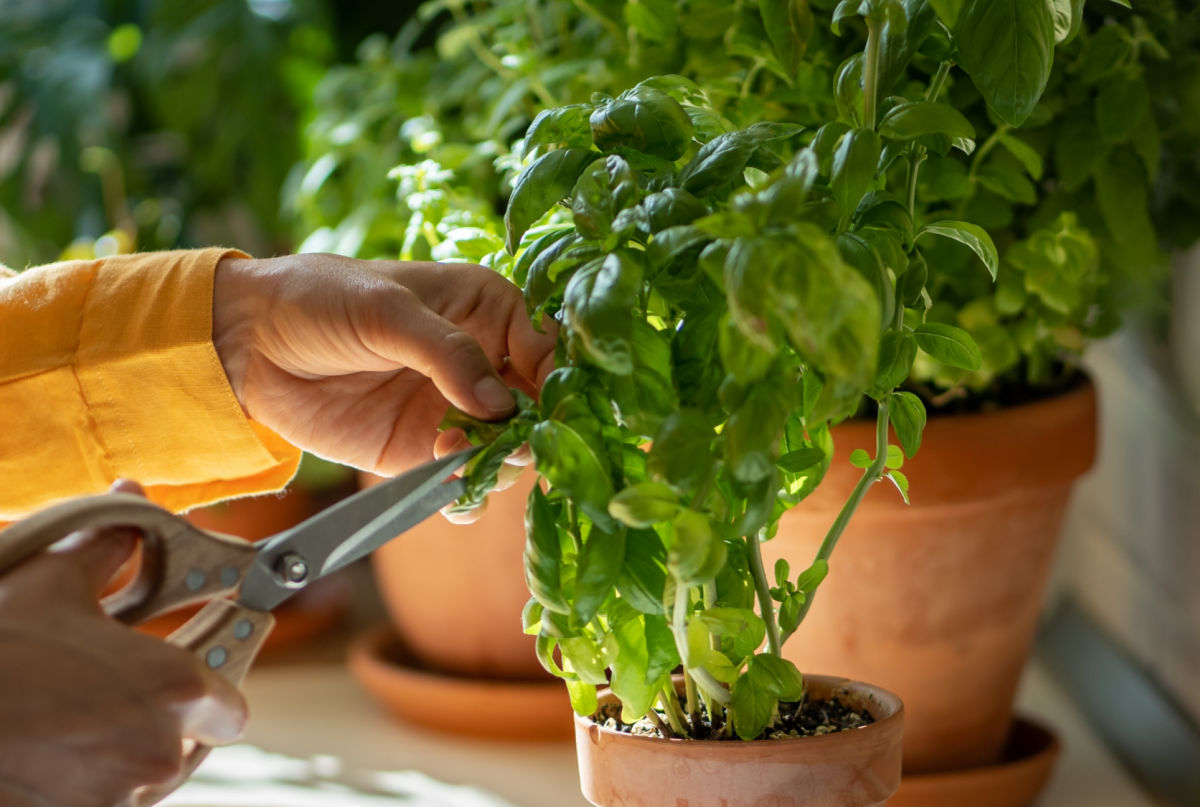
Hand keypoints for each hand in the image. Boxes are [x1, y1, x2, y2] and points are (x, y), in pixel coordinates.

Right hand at [0, 481, 245, 806]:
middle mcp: (156, 752)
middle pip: (193, 746)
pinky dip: (89, 779)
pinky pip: (103, 802)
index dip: (216, 689)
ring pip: (148, 779)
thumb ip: (109, 544)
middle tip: (138, 692)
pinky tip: (57, 747)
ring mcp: (113, 800)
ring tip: (87, 716)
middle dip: (174, 721)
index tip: (200, 671)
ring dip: (128, 751)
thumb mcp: (50, 581)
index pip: (231, 707)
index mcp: (172, 687)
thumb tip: (130, 501)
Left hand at [212, 254, 555, 476]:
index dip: (555, 377)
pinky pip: (462, 483)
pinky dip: (465, 494)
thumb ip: (446, 352)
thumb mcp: (385, 311)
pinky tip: (445, 486)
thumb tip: (500, 404)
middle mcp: (481, 363)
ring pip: (507, 450)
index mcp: (486, 310)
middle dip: (532, 430)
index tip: (545, 406)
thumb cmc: (319, 300)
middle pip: (536, 407)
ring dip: (496, 462)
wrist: (248, 344)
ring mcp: (454, 411)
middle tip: (508, 442)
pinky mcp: (421, 452)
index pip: (546, 347)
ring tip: (455, 453)